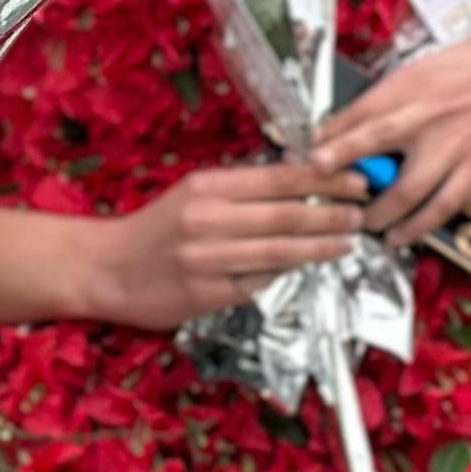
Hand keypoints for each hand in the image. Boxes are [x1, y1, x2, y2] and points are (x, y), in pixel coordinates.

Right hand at [68, 160, 374, 331]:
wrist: (107, 268)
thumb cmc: (154, 228)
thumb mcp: (192, 194)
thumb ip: (239, 190)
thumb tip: (298, 182)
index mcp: (207, 187)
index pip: (278, 178)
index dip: (323, 178)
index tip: (355, 179)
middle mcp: (208, 219)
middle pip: (286, 215)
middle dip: (332, 213)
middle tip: (363, 212)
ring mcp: (207, 259)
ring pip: (280, 251)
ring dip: (321, 246)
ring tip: (348, 240)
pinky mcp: (208, 293)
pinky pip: (260, 282)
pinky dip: (288, 273)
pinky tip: (310, 266)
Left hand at [306, 23, 470, 247]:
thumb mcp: (434, 64)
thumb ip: (401, 92)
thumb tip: (366, 115)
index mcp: (412, 83)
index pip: (358, 111)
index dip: (329, 134)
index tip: (310, 149)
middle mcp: (426, 115)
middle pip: (369, 145)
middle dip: (337, 167)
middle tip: (316, 185)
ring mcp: (452, 145)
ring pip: (403, 190)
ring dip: (377, 212)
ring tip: (362, 225)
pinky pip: (441, 205)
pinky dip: (418, 225)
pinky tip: (401, 235)